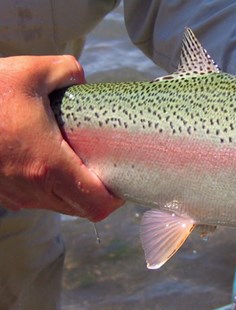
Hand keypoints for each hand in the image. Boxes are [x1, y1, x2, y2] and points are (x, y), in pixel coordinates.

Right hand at [0, 56, 122, 220]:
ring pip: (59, 207)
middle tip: (106, 169)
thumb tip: (82, 79)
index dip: (116, 198)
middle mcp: (32, 189)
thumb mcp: (31, 71)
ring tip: (79, 163)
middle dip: (98, 195)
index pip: (97, 205)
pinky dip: (50, 189)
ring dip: (73, 192)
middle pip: (82, 211)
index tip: (122, 179)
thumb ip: (68, 71)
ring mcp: (14, 195)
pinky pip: (36, 200)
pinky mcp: (0, 193)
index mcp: (48, 166)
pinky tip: (50, 163)